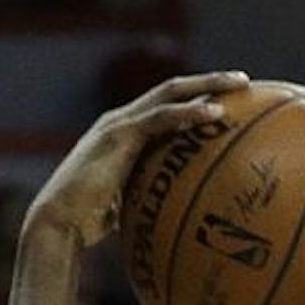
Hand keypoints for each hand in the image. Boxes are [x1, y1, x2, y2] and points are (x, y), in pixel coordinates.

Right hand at [25, 72, 250, 245]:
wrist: (60, 222)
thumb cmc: (91, 223)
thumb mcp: (130, 204)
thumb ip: (150, 197)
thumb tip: (180, 215)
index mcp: (126, 134)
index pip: (167, 106)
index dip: (196, 98)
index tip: (231, 99)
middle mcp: (122, 121)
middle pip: (173, 89)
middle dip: (209, 81)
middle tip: (244, 80)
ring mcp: (119, 124)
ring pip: (170, 93)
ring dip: (207, 86)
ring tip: (241, 85)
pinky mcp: (118, 135)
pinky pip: (161, 118)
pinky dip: (189, 113)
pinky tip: (216, 114)